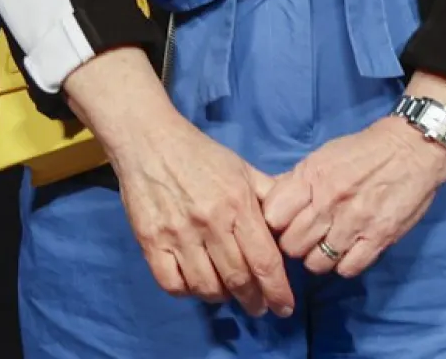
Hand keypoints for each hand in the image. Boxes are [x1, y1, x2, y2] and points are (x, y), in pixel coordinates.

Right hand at [63, 46, 293, 317]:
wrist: (147, 138)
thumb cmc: (199, 154)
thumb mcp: (241, 168)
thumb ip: (270, 195)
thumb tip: (297, 221)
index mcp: (237, 203)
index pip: (265, 262)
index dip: (278, 292)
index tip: (283, 308)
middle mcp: (210, 222)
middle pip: (238, 280)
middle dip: (253, 301)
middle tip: (257, 305)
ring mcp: (178, 233)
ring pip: (206, 287)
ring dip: (221, 297)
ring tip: (225, 291)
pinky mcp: (150, 240)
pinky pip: (172, 284)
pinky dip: (187, 292)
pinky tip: (193, 282)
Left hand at [262, 115, 445, 278]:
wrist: (409, 149)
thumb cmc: (362, 151)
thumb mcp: (321, 156)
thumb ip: (296, 180)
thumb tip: (269, 198)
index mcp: (311, 177)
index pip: (273, 216)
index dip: (274, 224)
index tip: (282, 223)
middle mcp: (328, 202)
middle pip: (292, 244)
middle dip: (293, 245)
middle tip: (304, 238)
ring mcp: (353, 223)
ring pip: (317, 262)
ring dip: (317, 258)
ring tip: (324, 247)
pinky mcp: (379, 239)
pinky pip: (348, 269)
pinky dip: (343, 265)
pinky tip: (346, 252)